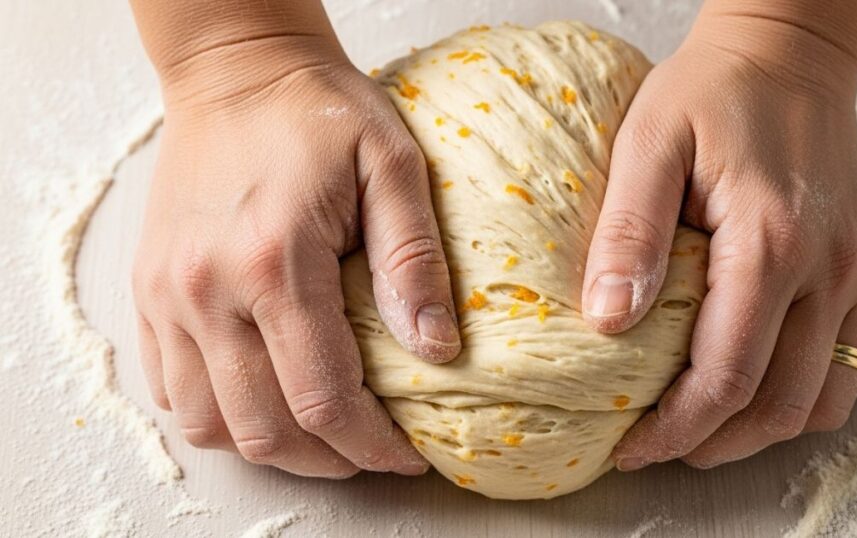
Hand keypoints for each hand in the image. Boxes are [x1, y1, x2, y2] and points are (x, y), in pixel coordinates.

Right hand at [132, 38, 459, 477]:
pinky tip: (265, 397)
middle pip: (265, 427)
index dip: (371, 444)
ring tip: (322, 434)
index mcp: (276, 260)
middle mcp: (208, 288)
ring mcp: (168, 294)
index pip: (324, 397)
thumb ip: (414, 259)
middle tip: (371, 452)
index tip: (407, 456)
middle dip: (328, 459)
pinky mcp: (149, 291)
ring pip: (210, 421)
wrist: (237, 72)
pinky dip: (220, 413)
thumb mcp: (391, 164)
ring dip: (272, 445)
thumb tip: (436, 349)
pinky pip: (171, 388)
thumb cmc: (319, 111)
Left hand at [584, 7, 856, 469]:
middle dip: (714, 443)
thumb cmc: (713, 91)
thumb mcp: (650, 143)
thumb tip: (606, 321)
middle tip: (660, 446)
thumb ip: (630, 232)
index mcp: (770, 243)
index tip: (632, 447)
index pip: (727, 376)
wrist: (790, 53)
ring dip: (763, 431)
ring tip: (705, 430)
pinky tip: (763, 392)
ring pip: (825, 399)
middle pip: (779, 405)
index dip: (675, 427)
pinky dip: (810, 399)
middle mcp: (829, 269)